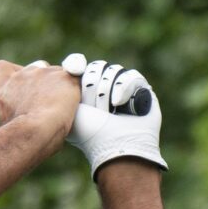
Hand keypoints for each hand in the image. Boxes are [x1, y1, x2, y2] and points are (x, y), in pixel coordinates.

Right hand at [0, 58, 80, 156]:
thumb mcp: (9, 118)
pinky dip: (75, 89)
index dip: (13, 73)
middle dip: (42, 82)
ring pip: (56, 73)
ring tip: (62, 106)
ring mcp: (44, 73)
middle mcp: (23, 75)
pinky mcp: (64, 76)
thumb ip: (17, 108)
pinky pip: (74, 78)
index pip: (3, 68)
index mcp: (6, 85)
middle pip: (35, 69)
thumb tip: (26, 115)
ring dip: (60, 86)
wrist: (33, 131)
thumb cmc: (20, 134)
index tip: (20, 82)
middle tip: (48, 100)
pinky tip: (74, 103)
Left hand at [66, 60, 167, 179]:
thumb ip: (65, 84)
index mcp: (85, 91)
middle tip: (94, 109)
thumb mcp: (68, 106)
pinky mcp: (142, 90)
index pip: (83, 66)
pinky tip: (119, 104)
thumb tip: (71, 64)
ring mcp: (123, 89)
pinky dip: (123, 90)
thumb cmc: (89, 131)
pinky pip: (131, 76)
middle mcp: (104, 88)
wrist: (114, 144)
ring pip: (114, 71)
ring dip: (106, 92)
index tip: (76, 74)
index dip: (81, 70)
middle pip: (97, 67)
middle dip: (92, 88)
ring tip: (108, 111)